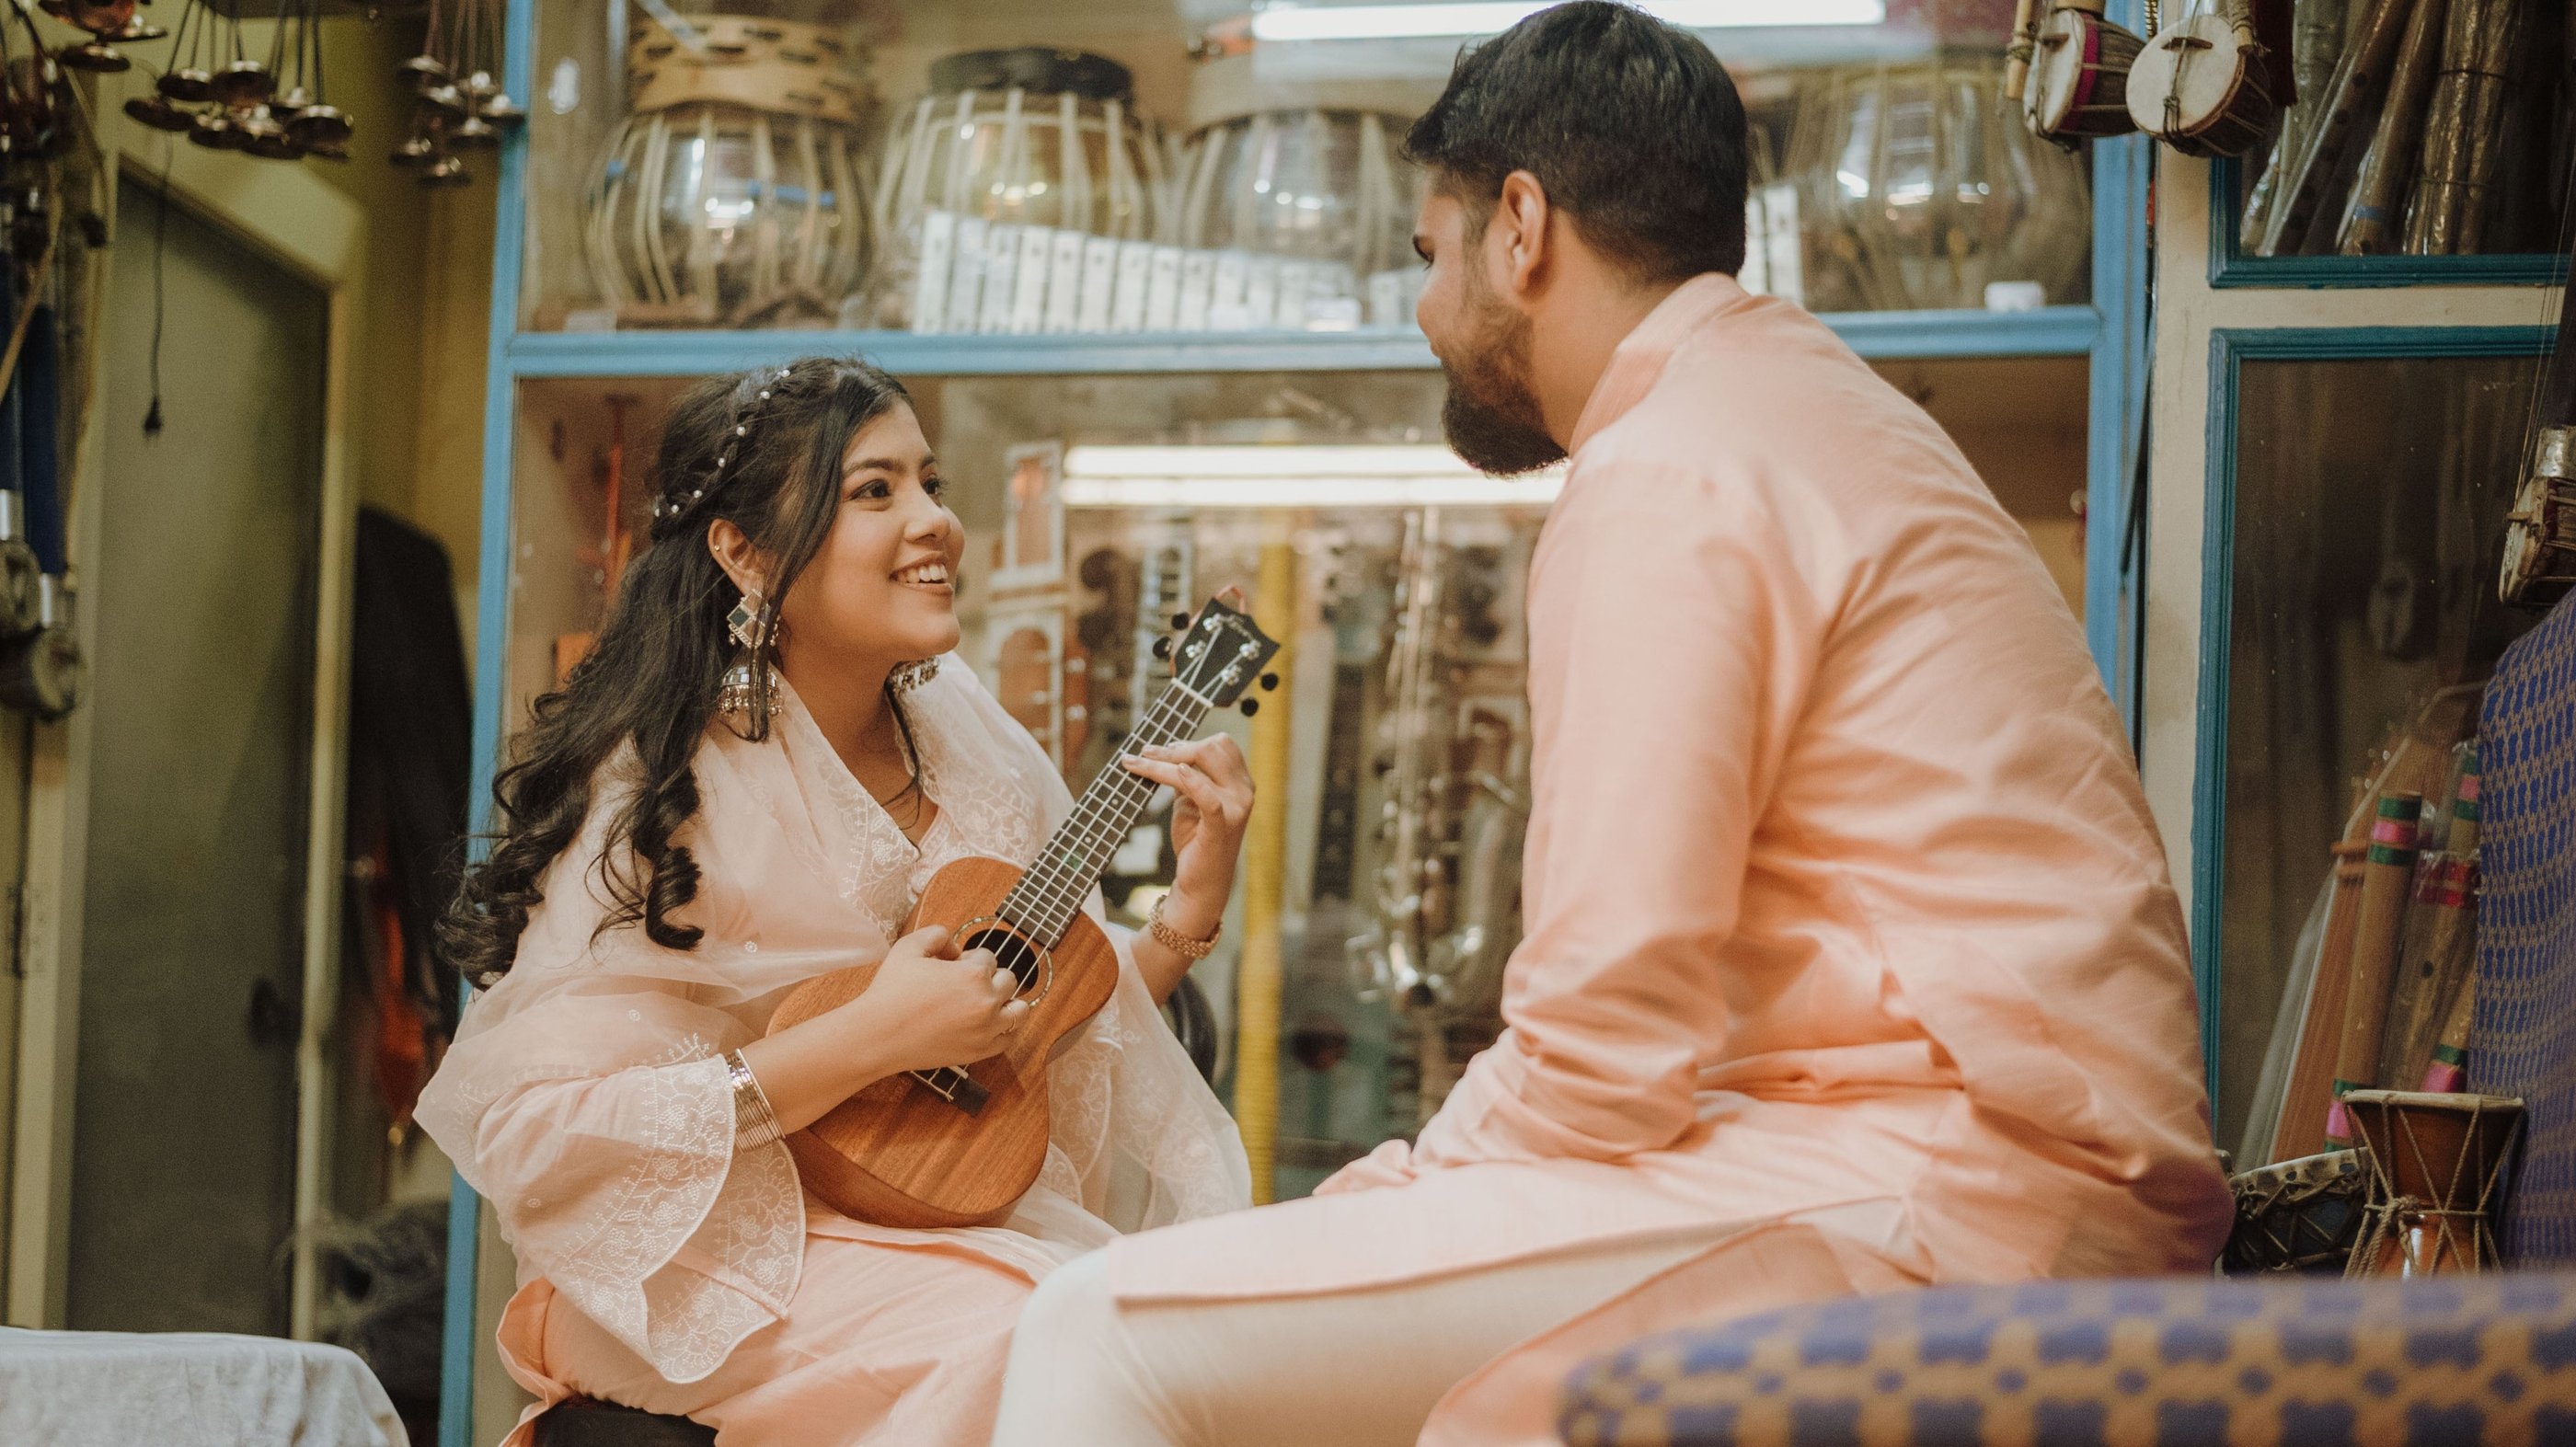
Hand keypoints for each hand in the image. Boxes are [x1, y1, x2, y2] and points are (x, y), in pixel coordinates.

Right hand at [839, 925, 1029, 1073]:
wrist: (877, 1035)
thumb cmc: (890, 991)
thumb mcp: (909, 946)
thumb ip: (938, 934)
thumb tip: (956, 947)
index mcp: (973, 974)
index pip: (988, 957)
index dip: (971, 959)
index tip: (955, 966)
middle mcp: (986, 1001)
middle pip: (1008, 980)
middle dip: (990, 977)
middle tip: (966, 984)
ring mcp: (986, 1030)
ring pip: (1019, 1011)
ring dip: (1008, 1002)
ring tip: (987, 1002)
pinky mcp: (979, 1052)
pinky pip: (1009, 1039)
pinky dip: (1004, 1029)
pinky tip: (989, 1024)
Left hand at [1122, 736, 1252, 938]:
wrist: (1200, 882)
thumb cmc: (1195, 840)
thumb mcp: (1190, 801)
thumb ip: (1186, 776)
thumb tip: (1164, 750)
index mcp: (1241, 782)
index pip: (1221, 744)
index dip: (1188, 741)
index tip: (1159, 749)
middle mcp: (1244, 791)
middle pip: (1212, 747)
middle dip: (1174, 748)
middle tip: (1145, 754)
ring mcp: (1236, 808)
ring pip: (1199, 765)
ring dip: (1163, 762)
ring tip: (1138, 763)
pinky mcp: (1221, 827)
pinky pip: (1208, 797)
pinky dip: (1192, 781)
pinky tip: (1176, 772)